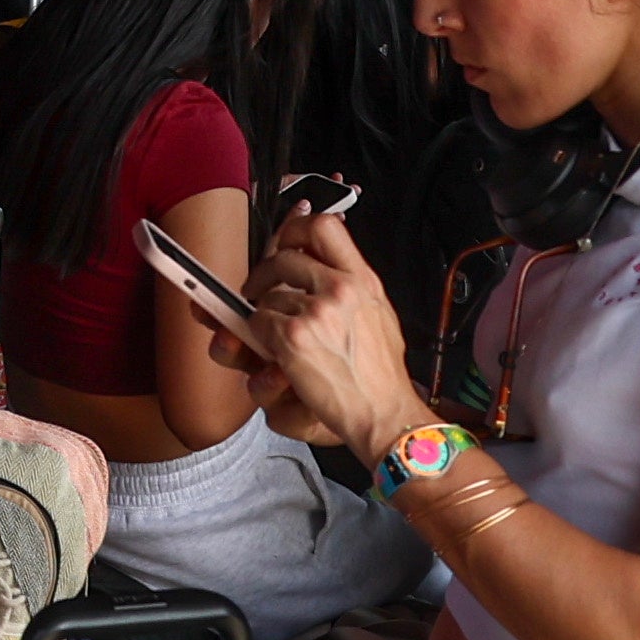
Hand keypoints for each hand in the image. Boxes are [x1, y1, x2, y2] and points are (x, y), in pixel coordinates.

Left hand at [240, 212, 425, 461]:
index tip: (283, 241)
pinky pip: (257, 324)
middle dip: (262, 274)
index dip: (295, 228)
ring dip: (264, 319)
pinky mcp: (294, 337)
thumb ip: (351, 286)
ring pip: (266, 298)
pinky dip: (258, 341)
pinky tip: (277, 357)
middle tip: (255, 291)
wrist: (384, 412)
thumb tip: (322, 260)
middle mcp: (340, 288)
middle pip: (283, 257)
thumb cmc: (380, 374)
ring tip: (277, 340)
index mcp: (361, 280)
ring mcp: (316, 311)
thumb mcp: (379, 315)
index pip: (325, 227)